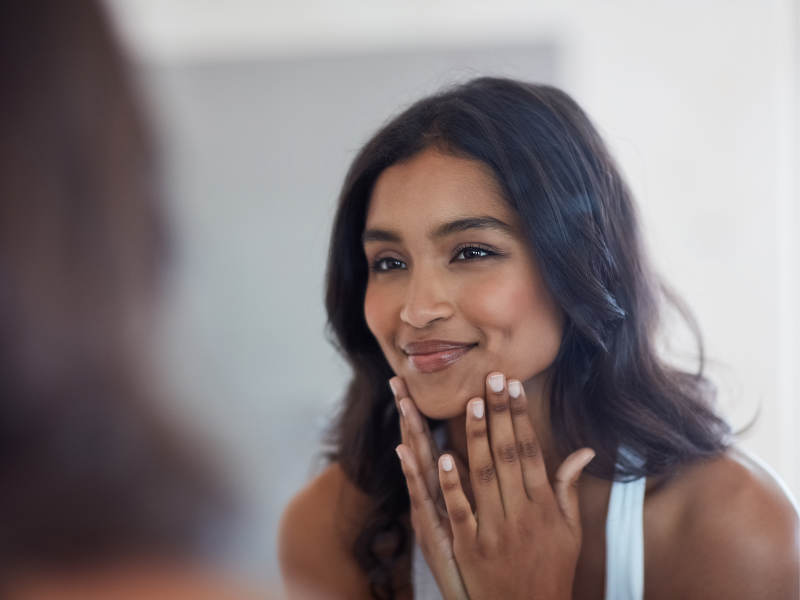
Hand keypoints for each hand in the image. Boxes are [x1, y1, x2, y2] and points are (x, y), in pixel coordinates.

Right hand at [391, 377, 469, 599]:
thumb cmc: (478, 564)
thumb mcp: (473, 522)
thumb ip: (470, 487)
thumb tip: (460, 457)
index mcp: (442, 494)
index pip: (430, 445)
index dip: (420, 416)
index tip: (409, 385)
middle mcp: (431, 500)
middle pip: (418, 449)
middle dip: (409, 414)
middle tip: (397, 380)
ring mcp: (430, 515)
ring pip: (419, 467)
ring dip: (412, 434)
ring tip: (403, 404)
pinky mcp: (435, 534)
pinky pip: (428, 500)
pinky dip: (423, 477)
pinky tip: (416, 453)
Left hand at [397, 373, 594, 599]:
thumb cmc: (552, 569)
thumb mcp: (570, 531)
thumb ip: (568, 488)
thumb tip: (584, 452)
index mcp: (545, 505)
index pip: (531, 451)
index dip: (521, 417)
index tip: (513, 387)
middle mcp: (523, 514)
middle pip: (509, 455)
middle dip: (500, 414)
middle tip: (492, 378)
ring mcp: (496, 532)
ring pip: (485, 477)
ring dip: (478, 439)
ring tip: (473, 404)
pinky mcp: (471, 549)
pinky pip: (460, 512)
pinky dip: (452, 484)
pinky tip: (444, 456)